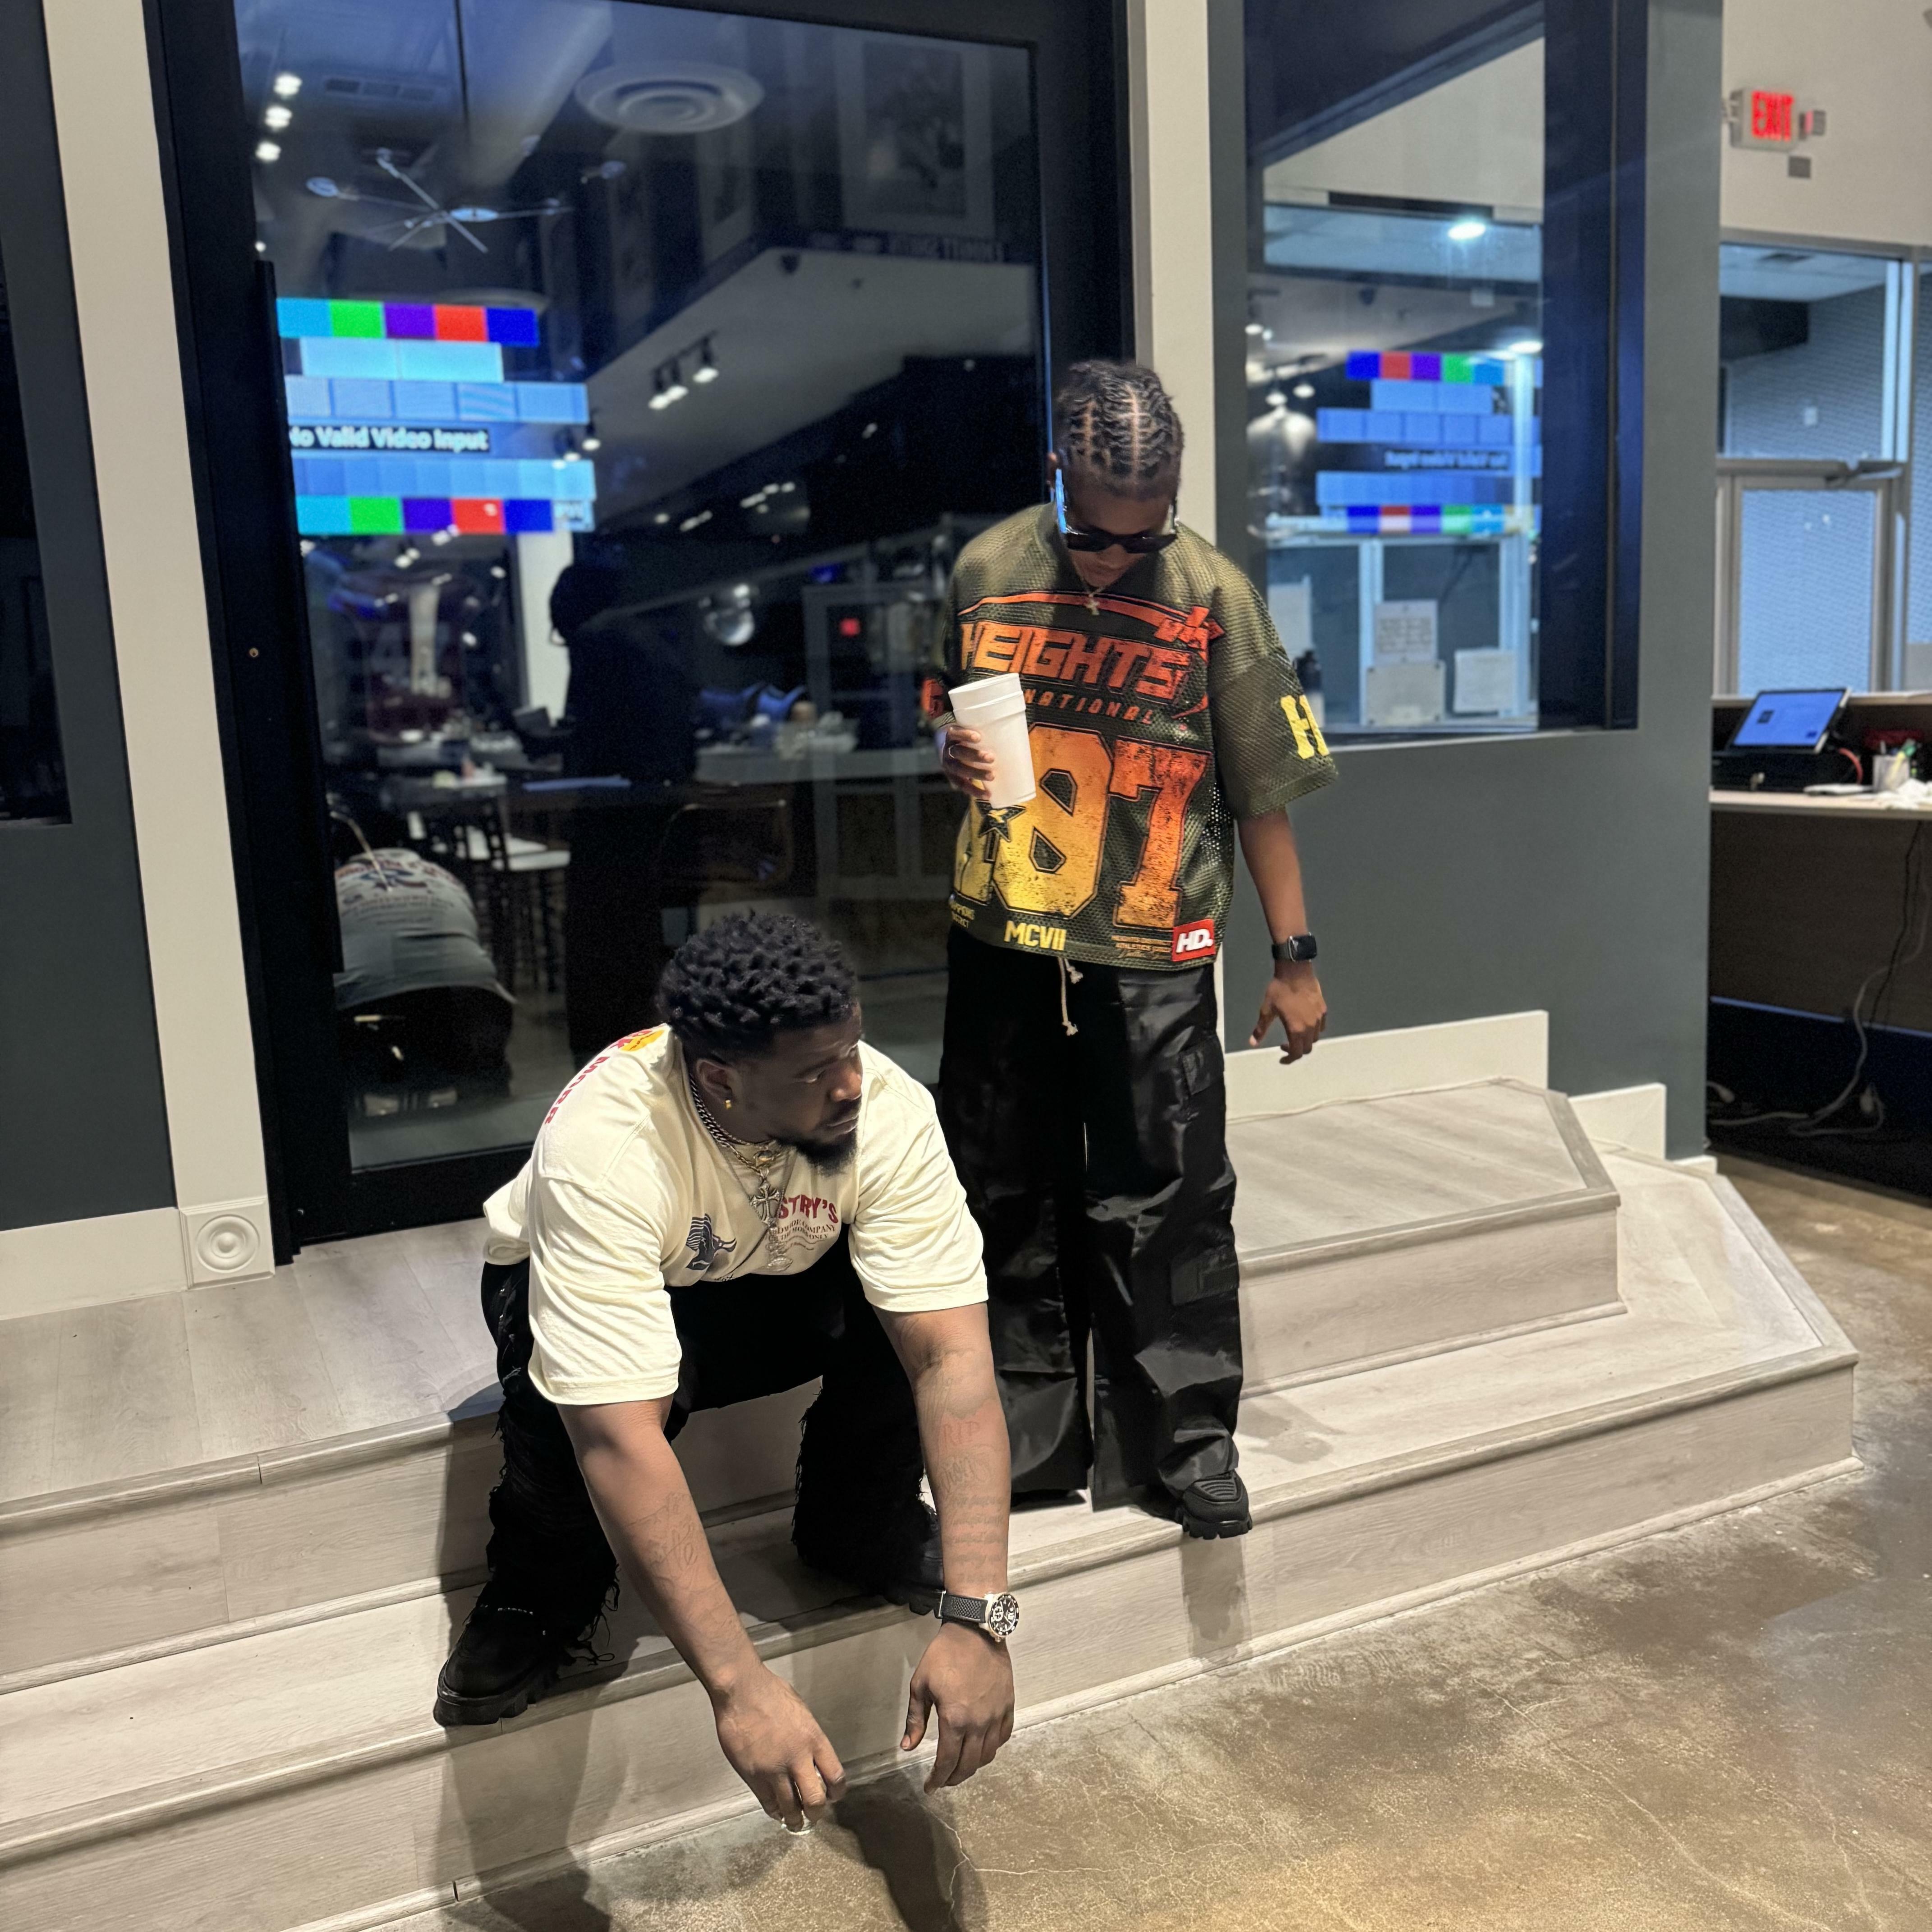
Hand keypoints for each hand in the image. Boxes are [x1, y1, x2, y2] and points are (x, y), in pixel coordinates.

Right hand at [712, 1665, 846, 1829]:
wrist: (741, 1690)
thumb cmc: (769, 1693)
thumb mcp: (801, 1712)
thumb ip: (808, 1738)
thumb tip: (812, 1756)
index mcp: (814, 1739)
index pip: (836, 1777)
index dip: (836, 1793)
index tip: (832, 1796)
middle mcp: (797, 1758)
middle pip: (815, 1801)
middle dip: (816, 1813)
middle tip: (813, 1815)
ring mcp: (774, 1769)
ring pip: (790, 1808)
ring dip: (794, 1819)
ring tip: (794, 1821)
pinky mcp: (753, 1776)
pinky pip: (767, 1803)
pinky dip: (774, 1811)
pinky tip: (776, 1811)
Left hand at [902, 1621, 1014, 1791]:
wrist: (975, 1629)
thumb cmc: (944, 1655)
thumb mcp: (921, 1685)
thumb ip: (915, 1720)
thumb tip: (907, 1747)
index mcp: (955, 1720)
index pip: (947, 1762)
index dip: (938, 1779)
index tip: (930, 1787)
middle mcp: (979, 1723)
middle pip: (968, 1765)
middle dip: (954, 1778)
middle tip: (943, 1781)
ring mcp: (996, 1715)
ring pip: (988, 1755)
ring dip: (973, 1767)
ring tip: (960, 1767)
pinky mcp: (1008, 1705)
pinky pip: (1003, 1737)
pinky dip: (992, 1748)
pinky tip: (982, 1747)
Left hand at [937, 724, 992, 801]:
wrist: (947, 734)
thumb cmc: (965, 751)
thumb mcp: (970, 763)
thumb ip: (983, 768)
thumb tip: (1009, 773)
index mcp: (953, 773)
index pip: (962, 784)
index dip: (974, 791)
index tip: (989, 795)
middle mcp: (949, 761)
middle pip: (960, 768)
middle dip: (976, 773)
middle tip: (992, 775)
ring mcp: (948, 747)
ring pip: (959, 752)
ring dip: (974, 756)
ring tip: (990, 757)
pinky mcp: (950, 733)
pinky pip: (955, 735)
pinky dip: (965, 736)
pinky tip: (977, 738)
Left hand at [1251, 961, 1326, 1062]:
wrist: (1295, 971)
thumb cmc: (1279, 991)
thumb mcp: (1267, 1010)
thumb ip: (1261, 1028)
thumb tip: (1253, 1043)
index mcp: (1296, 1029)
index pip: (1296, 1053)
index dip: (1289, 1059)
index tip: (1282, 1058)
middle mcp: (1310, 1027)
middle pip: (1308, 1048)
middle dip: (1297, 1051)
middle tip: (1285, 1045)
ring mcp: (1319, 1018)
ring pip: (1315, 1038)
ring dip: (1305, 1041)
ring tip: (1295, 1034)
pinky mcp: (1323, 1009)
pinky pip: (1321, 1026)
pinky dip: (1314, 1031)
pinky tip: (1305, 1024)